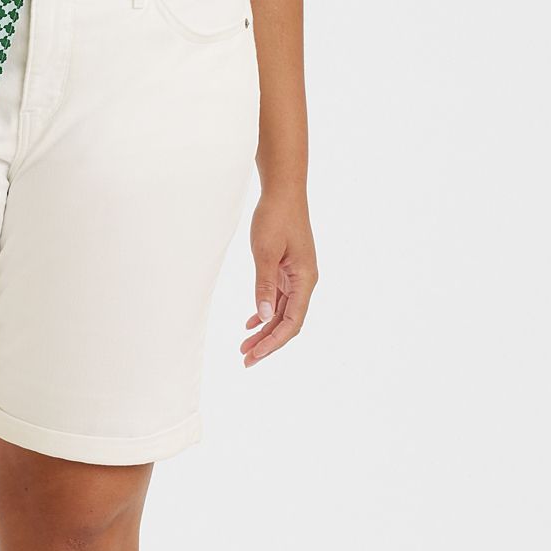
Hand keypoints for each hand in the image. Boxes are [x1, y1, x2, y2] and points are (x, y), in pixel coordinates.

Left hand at [240, 189, 318, 364]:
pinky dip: (266, 312)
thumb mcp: (265, 253)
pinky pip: (279, 299)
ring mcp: (297, 276)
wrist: (283, 191)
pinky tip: (251, 324)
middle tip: (245, 360)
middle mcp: (305, 281)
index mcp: (305, 279)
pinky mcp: (288, 270)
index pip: (292, 322)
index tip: (254, 356)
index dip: (274, 343)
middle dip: (268, 343)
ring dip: (265, 330)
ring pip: (282, 312)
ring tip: (245, 347)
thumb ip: (264, 286)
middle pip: (288, 322)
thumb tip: (265, 317)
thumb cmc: (275, 217)